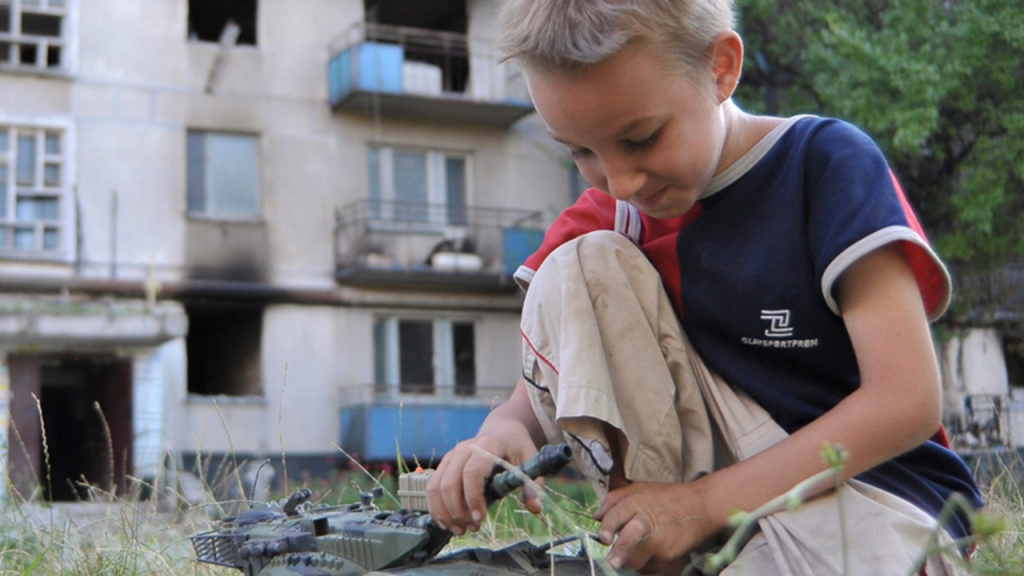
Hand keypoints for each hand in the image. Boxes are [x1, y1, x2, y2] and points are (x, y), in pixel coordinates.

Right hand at [426, 433, 541, 534]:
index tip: (480, 519)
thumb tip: (535, 508)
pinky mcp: (444, 465)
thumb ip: (533, 483)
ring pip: (436, 487)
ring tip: (460, 530)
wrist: (501, 431)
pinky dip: (436, 508)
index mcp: (487, 445)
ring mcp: (451, 456)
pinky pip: (432, 488)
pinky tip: (448, 523)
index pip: (472, 473)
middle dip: (458, 511)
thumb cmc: (516, 447)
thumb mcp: (530, 460)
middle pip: (450, 483)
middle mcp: (464, 449)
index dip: (473, 498)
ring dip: (445, 513)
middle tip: (472, 528)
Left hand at [594, 480, 720, 573]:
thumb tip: (596, 516)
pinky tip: (646, 554)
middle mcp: (646, 522)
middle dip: (619, 553)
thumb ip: (614, 500)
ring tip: (626, 557)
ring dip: (628, 561)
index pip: (617, 515)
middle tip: (611, 563)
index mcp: (636, 503)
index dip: (608, 527)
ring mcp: (659, 541)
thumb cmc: (667, 497)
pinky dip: (643, 565)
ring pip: (636, 560)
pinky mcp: (668, 555)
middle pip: (628, 540)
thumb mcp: (639, 489)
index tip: (602, 538)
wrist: (701, 506)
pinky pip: (648, 568)